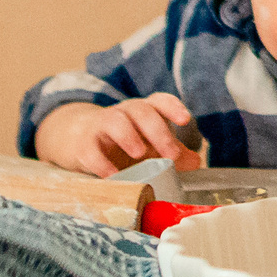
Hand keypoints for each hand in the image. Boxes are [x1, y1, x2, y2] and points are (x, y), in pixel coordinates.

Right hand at [35, 94, 204, 178]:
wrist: (81, 139)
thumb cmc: (124, 142)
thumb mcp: (150, 146)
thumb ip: (173, 153)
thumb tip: (196, 161)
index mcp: (144, 111)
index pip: (160, 101)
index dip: (173, 107)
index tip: (185, 120)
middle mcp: (124, 113)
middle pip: (141, 111)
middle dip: (158, 131)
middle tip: (171, 154)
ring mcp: (102, 125)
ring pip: (115, 120)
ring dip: (128, 135)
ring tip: (139, 153)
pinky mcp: (84, 143)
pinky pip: (90, 149)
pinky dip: (101, 162)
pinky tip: (112, 175)